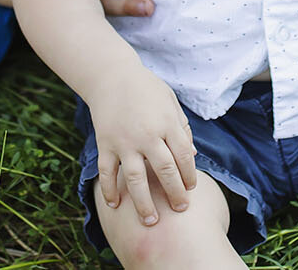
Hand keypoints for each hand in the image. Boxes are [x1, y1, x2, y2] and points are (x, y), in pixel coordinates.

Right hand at [88, 64, 196, 224]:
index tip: (191, 189)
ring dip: (143, 203)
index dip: (189, 176)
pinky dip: (109, 190)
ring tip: (151, 221)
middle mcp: (147, 135)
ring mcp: (124, 141)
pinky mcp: (105, 144)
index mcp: (167, 123)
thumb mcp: (170, 102)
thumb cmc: (146, 89)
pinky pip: (107, 172)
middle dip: (175, 194)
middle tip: (180, 209)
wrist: (112, 75)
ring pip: (135, 179)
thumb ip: (181, 129)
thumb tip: (192, 158)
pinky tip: (115, 205)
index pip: (184, 157)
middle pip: (165, 171)